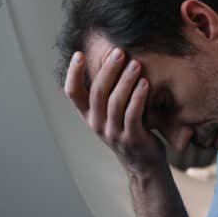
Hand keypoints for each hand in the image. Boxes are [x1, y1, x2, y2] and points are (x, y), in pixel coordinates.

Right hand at [63, 48, 165, 175]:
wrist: (143, 164)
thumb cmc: (129, 131)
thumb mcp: (111, 114)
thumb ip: (107, 95)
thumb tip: (110, 60)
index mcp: (88, 116)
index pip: (72, 93)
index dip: (73, 73)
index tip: (79, 53)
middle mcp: (96, 124)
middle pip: (97, 93)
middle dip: (108, 70)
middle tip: (119, 52)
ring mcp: (113, 133)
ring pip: (115, 102)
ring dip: (126, 80)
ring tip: (136, 64)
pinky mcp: (131, 139)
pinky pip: (133, 114)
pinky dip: (138, 97)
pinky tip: (145, 83)